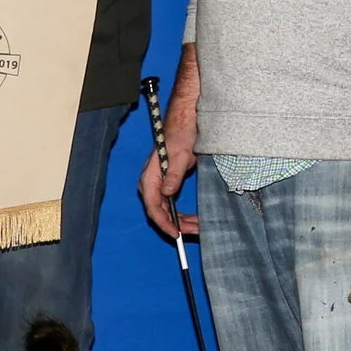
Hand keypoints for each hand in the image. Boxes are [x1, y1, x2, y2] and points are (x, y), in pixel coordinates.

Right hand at [139, 47, 200, 241]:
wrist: (188, 117)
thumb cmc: (183, 131)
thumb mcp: (182, 152)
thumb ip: (174, 173)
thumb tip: (168, 193)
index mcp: (152, 174)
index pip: (152, 205)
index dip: (164, 222)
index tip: (177, 233)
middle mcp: (153, 180)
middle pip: (159, 210)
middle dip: (176, 224)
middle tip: (195, 232)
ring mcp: (161, 181)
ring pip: (167, 208)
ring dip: (181, 219)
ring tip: (198, 227)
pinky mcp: (171, 180)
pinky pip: (173, 202)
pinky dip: (183, 212)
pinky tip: (195, 217)